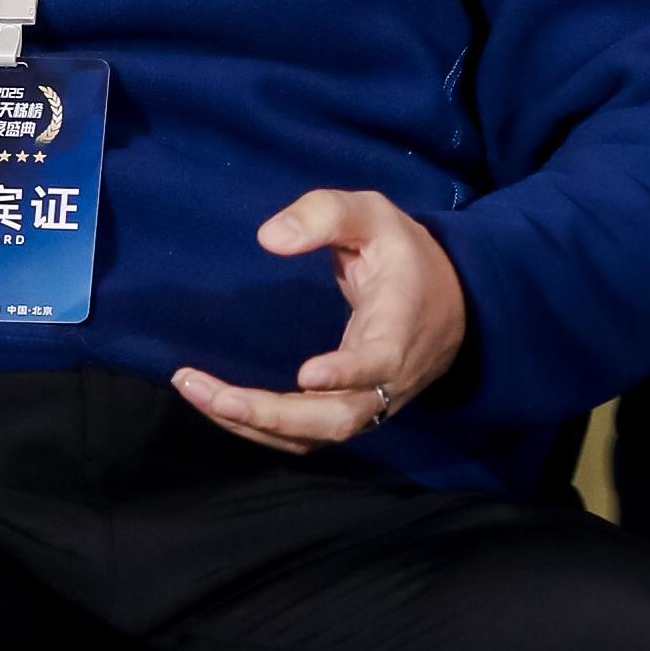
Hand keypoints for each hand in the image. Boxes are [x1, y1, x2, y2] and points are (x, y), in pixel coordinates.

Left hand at [172, 191, 468, 454]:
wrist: (453, 305)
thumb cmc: (404, 255)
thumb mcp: (375, 215)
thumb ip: (326, 214)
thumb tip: (268, 238)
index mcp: (400, 326)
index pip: (381, 361)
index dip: (348, 374)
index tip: (306, 374)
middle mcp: (388, 379)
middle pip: (337, 418)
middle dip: (273, 415)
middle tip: (215, 396)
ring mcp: (369, 404)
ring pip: (315, 435)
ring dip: (254, 424)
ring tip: (196, 391)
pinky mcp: (349, 413)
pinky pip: (305, 436)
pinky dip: (259, 428)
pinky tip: (216, 403)